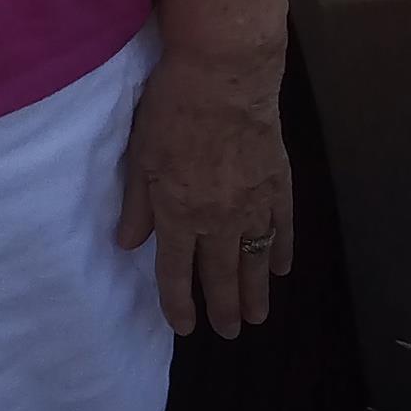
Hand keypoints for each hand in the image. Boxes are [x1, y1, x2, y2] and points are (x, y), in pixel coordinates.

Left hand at [119, 50, 293, 338]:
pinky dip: (283, 251)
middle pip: (220, 275)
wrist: (224, 77)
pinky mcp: (279, 185)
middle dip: (223, 308)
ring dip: (256, 291)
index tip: (184, 326)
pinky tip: (282, 268)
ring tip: (258, 316)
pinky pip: (283, 229)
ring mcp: (254, 204)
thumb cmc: (171, 111)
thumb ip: (137, 205)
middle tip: (230, 333)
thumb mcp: (139, 156)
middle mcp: (218, 219)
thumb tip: (127, 245)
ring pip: (256, 260)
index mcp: (178, 214)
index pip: (175, 272)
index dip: (179, 303)